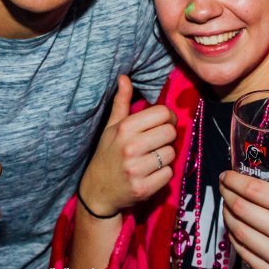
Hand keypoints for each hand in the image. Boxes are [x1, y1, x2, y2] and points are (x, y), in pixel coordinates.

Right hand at [78, 75, 176, 216]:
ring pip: (171, 153)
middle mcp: (130, 147)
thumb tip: (124, 77)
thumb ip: (121, 102)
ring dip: (165, 156)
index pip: (162, 113)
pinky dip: (163, 174)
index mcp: (124, 128)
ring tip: (151, 159)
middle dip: (167, 137)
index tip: (162, 124)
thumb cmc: (107, 154)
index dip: (168, 117)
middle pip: (171, 132)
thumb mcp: (111, 127)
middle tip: (156, 143)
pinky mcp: (144, 188)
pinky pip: (169, 174)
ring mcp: (136, 169)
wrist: (97, 191)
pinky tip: (150, 174)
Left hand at [220, 141, 268, 268]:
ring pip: (239, 231)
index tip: (225, 174)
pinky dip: (234, 236)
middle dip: (227, 194)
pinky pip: (243, 253)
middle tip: (224, 186)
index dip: (234, 180)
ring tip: (228, 204)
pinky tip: (236, 226)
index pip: (254, 190)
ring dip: (227, 214)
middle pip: (242, 210)